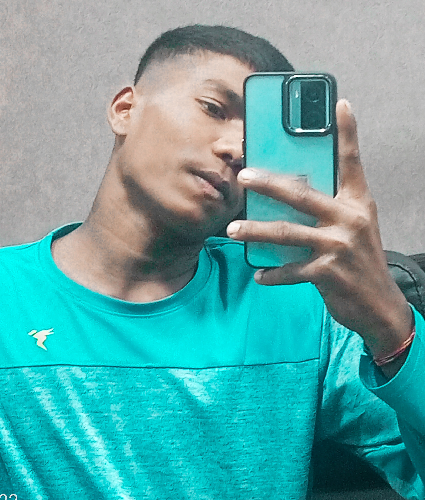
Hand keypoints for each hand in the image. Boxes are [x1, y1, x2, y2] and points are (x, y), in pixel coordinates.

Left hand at [227, 99, 412, 367]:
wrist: (380, 304)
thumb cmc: (360, 261)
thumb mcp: (352, 228)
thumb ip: (329, 209)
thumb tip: (290, 195)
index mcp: (357, 203)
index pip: (352, 162)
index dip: (347, 133)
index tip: (340, 104)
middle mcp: (349, 219)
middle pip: (302, 195)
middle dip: (268, 184)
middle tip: (243, 176)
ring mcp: (339, 246)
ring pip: (287, 233)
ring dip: (255, 232)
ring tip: (231, 231)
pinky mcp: (328, 273)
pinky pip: (291, 270)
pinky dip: (273, 274)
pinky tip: (259, 274)